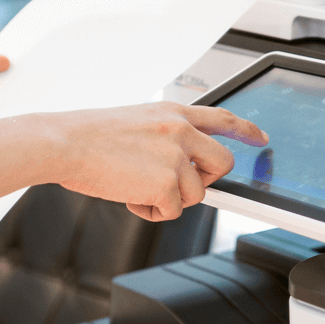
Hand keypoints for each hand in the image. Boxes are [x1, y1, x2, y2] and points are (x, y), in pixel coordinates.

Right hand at [42, 101, 267, 221]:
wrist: (64, 143)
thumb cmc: (89, 136)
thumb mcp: (137, 122)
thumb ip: (166, 137)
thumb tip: (183, 166)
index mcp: (173, 112)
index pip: (222, 117)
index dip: (245, 129)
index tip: (260, 138)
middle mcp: (181, 130)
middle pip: (222, 163)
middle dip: (204, 180)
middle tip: (173, 183)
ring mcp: (176, 156)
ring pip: (196, 194)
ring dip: (169, 199)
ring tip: (136, 186)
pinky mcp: (167, 182)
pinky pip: (172, 211)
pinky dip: (150, 211)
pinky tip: (128, 195)